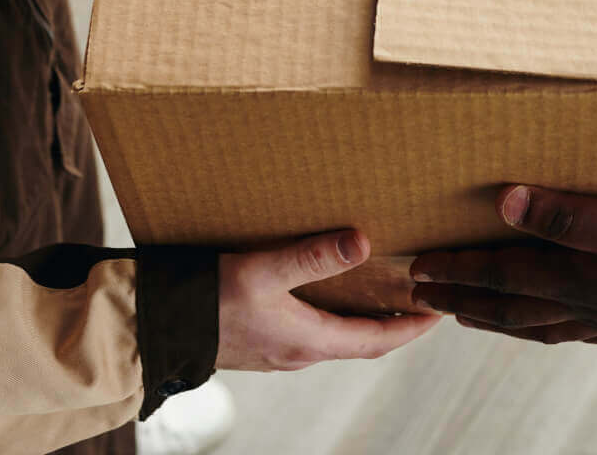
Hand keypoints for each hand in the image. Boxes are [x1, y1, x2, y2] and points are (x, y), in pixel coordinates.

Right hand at [217, 229, 439, 370]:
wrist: (156, 326)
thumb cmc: (206, 301)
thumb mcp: (261, 272)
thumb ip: (311, 256)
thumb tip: (363, 242)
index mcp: (308, 342)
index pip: (377, 340)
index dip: (411, 328)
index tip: (439, 311)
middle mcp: (299, 354)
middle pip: (362, 342)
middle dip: (394, 323)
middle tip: (419, 299)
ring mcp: (278, 351)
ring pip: (336, 338)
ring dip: (364, 320)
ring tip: (382, 292)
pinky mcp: (260, 342)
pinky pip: (312, 333)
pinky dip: (335, 316)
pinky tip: (328, 294)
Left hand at [408, 187, 596, 351]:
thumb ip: (569, 214)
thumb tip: (505, 204)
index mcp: (578, 279)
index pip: (502, 274)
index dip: (457, 268)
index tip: (417, 265)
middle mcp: (586, 305)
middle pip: (510, 303)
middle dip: (462, 294)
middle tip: (421, 293)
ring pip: (538, 321)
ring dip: (496, 315)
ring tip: (467, 312)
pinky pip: (574, 328)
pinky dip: (547, 327)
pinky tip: (551, 324)